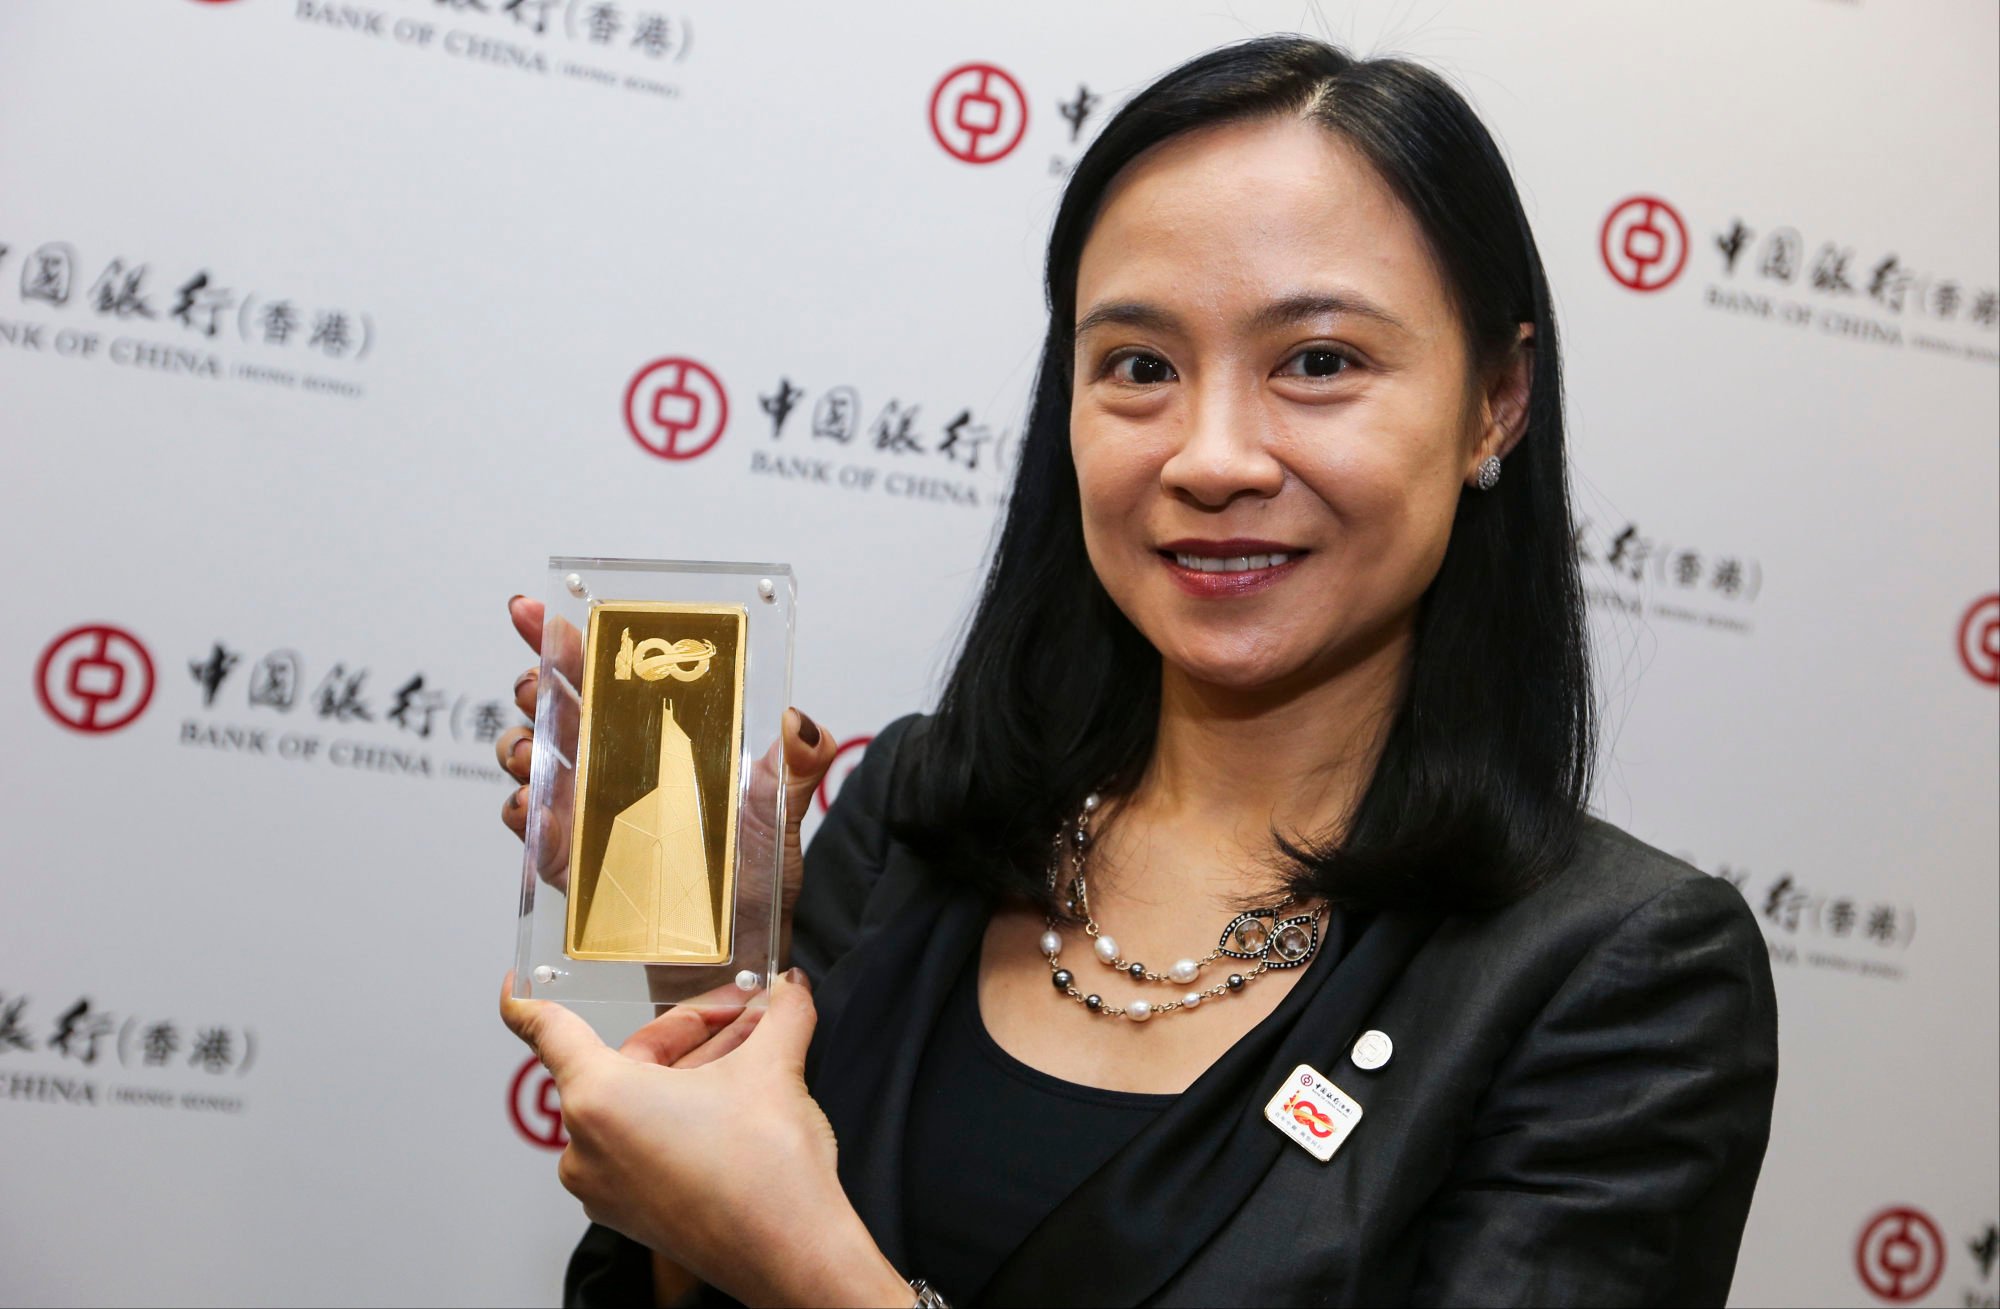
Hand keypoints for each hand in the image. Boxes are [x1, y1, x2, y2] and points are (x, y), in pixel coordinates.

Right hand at [496, 595, 838, 914]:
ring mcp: (587, 810)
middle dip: (534, 682)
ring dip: (521, 744)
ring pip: (533, 756)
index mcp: (663, 737)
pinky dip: (524, 811)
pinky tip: (536, 808)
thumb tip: (800, 724)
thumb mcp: (782, 815)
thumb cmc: (755, 882)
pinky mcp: (568, 861)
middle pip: (556, 703)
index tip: (541, 611)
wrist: (730, 958)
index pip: (611, 672)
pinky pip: (529, 827)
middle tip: (536, 685)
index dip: (569, 639)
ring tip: (534, 752)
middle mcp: (618, 765)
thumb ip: (795, 768)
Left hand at [501, 970, 910, 1308]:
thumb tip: (790, 988)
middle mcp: (587, 1147)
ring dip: (696, 1072)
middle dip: (691, 1033)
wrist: (792, 1257)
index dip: (527, 1003)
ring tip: (753, 1056)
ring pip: (642, 1102)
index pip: (546, 1033)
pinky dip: (683, 1114)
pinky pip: (645, 1142)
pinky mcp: (631, 1213)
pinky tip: (736, 1100)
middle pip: (626, 1061)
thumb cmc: (765, 1177)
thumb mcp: (775, 1068)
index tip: (515, 988)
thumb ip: (782, 1013)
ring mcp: (606, 1186)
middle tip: (742, 1013)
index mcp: (599, 1099)